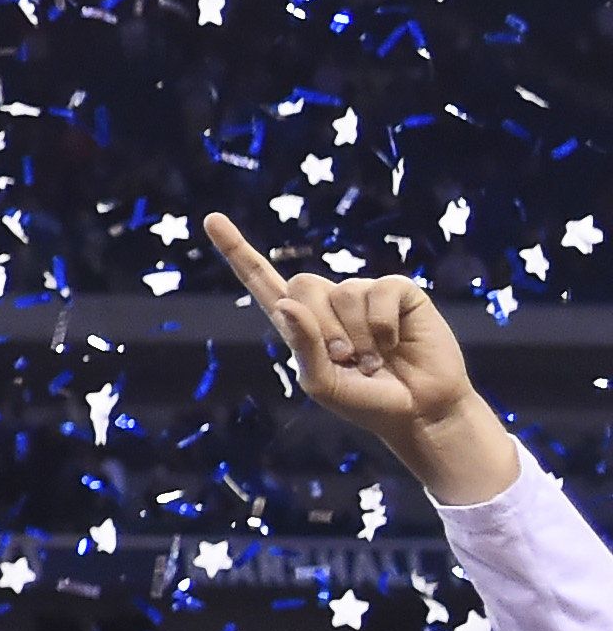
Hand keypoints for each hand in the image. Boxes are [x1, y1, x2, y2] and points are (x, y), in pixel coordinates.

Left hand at [207, 212, 519, 506]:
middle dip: (320, 327)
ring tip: (372, 360)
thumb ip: (302, 346)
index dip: (237, 250)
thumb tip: (285, 303)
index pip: (261, 280)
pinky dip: (383, 326)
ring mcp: (364, 292)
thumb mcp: (322, 383)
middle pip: (301, 284)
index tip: (211, 220)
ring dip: (357, 336)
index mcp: (298, 322)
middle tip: (344, 358)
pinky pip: (380, 292)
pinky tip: (394, 343)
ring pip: (341, 293)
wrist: (418, 410)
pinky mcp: (398, 291)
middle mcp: (328, 301)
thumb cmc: (366, 400)